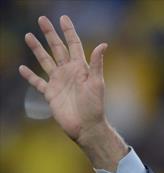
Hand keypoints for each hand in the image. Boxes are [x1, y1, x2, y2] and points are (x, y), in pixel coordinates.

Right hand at [18, 15, 107, 142]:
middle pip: (57, 48)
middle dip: (50, 34)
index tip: (63, 18)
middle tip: (42, 19)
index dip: (68, 31)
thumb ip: (97, 64)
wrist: (87, 127)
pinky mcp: (50, 94)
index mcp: (80, 68)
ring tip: (28, 36)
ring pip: (45, 61)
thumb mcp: (97, 83)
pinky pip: (37, 82)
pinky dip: (30, 75)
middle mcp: (68, 72)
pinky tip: (23, 68)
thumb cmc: (95, 106)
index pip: (73, 45)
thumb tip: (103, 44)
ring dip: (37, 49)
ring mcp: (58, 82)